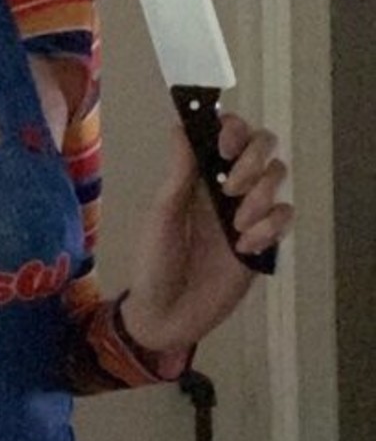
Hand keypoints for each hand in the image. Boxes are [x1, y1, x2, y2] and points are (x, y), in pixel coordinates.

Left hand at [121, 111, 293, 354]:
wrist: (168, 314)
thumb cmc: (155, 263)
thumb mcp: (162, 216)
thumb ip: (179, 173)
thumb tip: (182, 126)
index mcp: (199, 176)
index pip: (229, 133)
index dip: (235, 129)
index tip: (225, 146)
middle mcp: (228, 187)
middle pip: (263, 146)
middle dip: (254, 160)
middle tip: (232, 189)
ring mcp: (248, 212)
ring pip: (278, 176)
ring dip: (261, 196)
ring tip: (235, 227)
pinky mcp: (264, 241)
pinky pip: (284, 216)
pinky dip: (269, 228)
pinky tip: (244, 249)